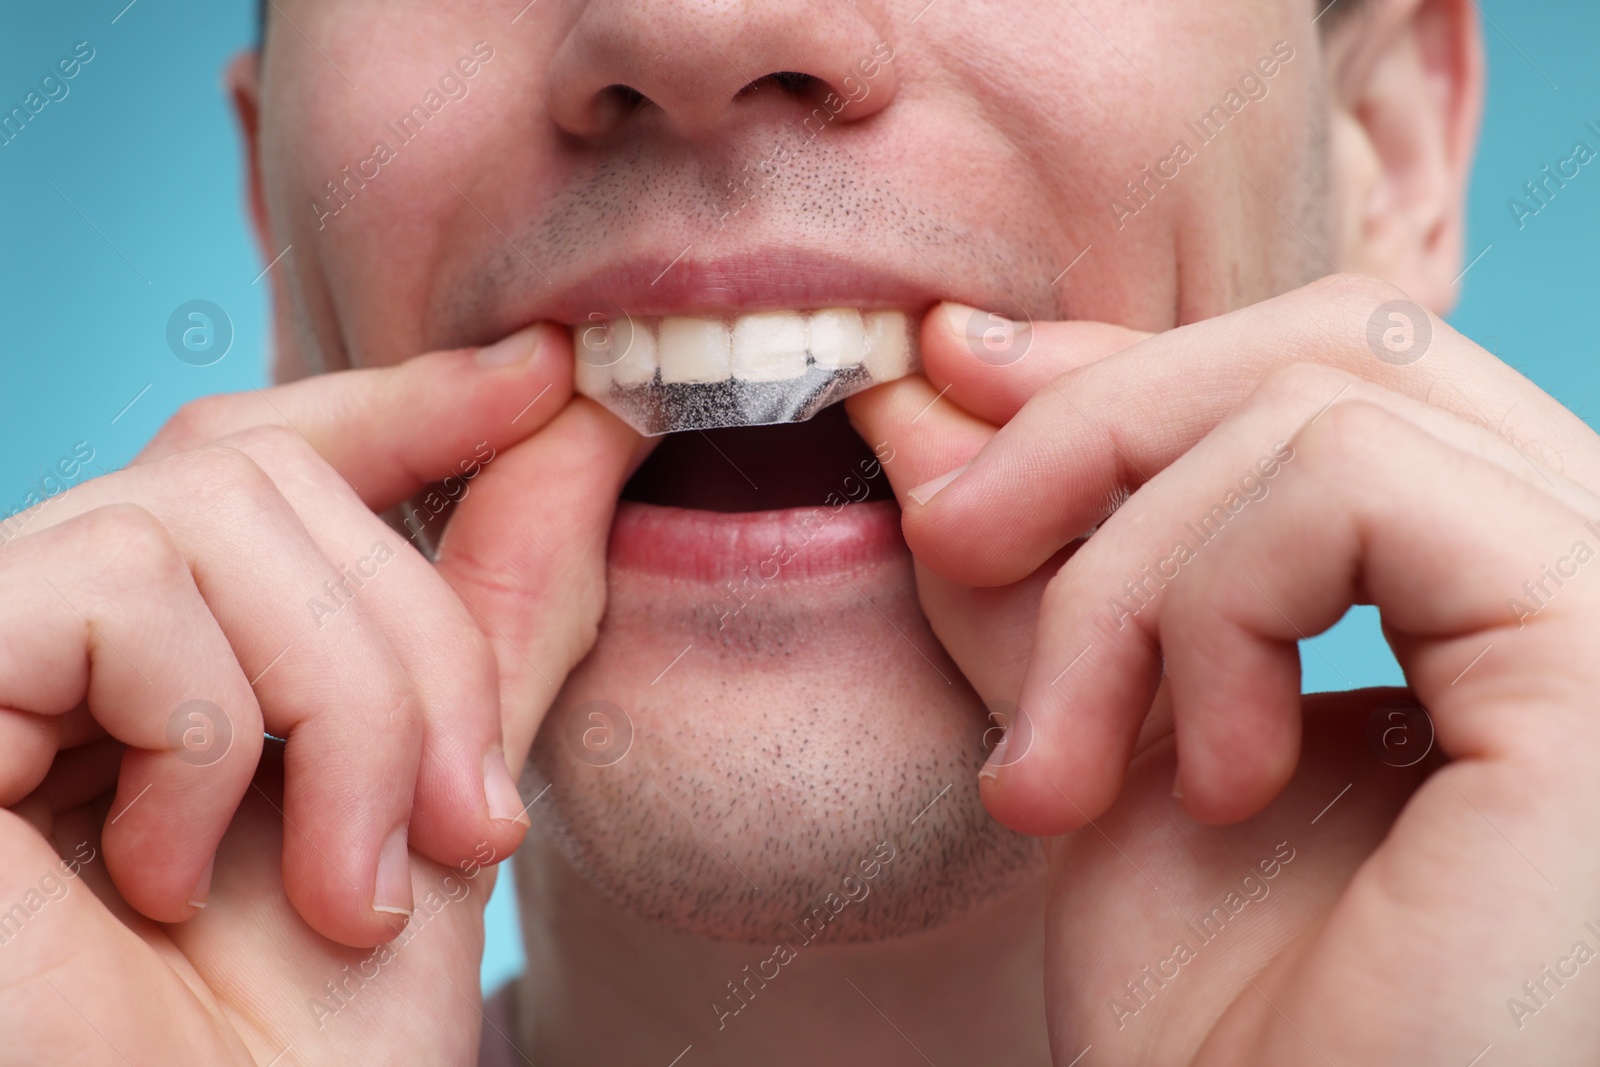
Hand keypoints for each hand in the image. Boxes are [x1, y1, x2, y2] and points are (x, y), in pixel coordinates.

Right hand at [0, 325, 641, 1062]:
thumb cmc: (291, 1054)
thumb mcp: (433, 801)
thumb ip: (490, 616)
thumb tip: (578, 425)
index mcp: (159, 655)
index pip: (262, 456)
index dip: (408, 402)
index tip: (550, 373)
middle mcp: (45, 634)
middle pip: (261, 476)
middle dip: (414, 644)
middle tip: (468, 825)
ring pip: (211, 513)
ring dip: (344, 708)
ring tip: (346, 889)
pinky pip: (121, 584)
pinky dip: (211, 730)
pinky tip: (171, 879)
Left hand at [850, 276, 1599, 1062]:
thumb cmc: (1224, 1036)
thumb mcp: (1104, 741)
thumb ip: (1040, 561)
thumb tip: (930, 385)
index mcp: (1496, 605)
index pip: (1327, 381)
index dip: (1128, 360)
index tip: (951, 375)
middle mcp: (1587, 584)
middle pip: (1338, 349)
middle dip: (1097, 425)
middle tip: (949, 537)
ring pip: (1329, 405)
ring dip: (1125, 571)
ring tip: (1062, 771)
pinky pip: (1358, 484)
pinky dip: (1215, 604)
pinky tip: (1207, 782)